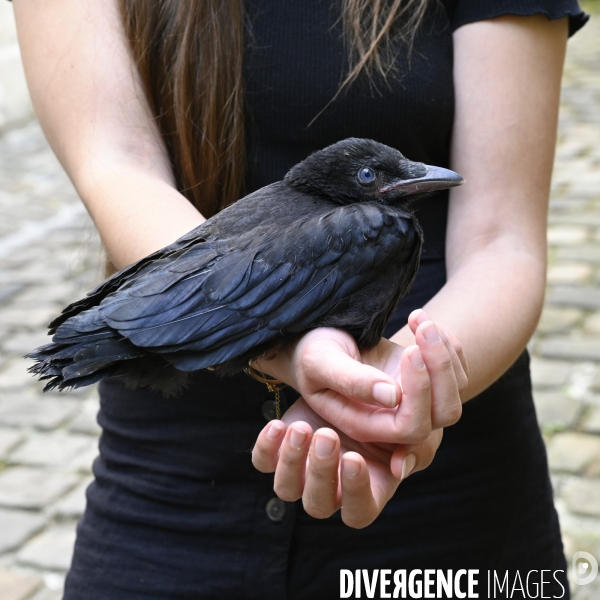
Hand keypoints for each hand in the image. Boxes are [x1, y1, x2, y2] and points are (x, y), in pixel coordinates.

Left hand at [252, 398, 442, 527]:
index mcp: (373, 482)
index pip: (361, 510)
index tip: (354, 457)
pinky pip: (264, 461)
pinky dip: (267, 448)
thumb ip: (414, 436)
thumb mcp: (410, 404)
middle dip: (321, 474)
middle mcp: (336, 481)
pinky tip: (279, 425)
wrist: (362, 356)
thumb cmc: (394, 387)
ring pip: (287, 489)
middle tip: (327, 436)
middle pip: (318, 504)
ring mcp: (306, 464)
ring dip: (292, 463)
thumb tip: (399, 466)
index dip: (355, 490)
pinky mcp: (282, 444)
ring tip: (303, 427)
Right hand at [259, 309, 467, 444]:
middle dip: (440, 371)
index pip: (409, 426)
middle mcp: (392, 417)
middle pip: (443, 414)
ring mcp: (410, 399)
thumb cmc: (310, 352)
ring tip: (420, 320)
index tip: (408, 352)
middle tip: (423, 330)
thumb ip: (350, 381)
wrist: (314, 341)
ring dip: (445, 355)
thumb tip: (392, 395)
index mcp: (365, 423)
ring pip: (453, 394)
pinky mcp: (421, 379)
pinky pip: (456, 373)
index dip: (419, 393)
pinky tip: (420, 321)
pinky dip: (449, 345)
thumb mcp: (320, 362)